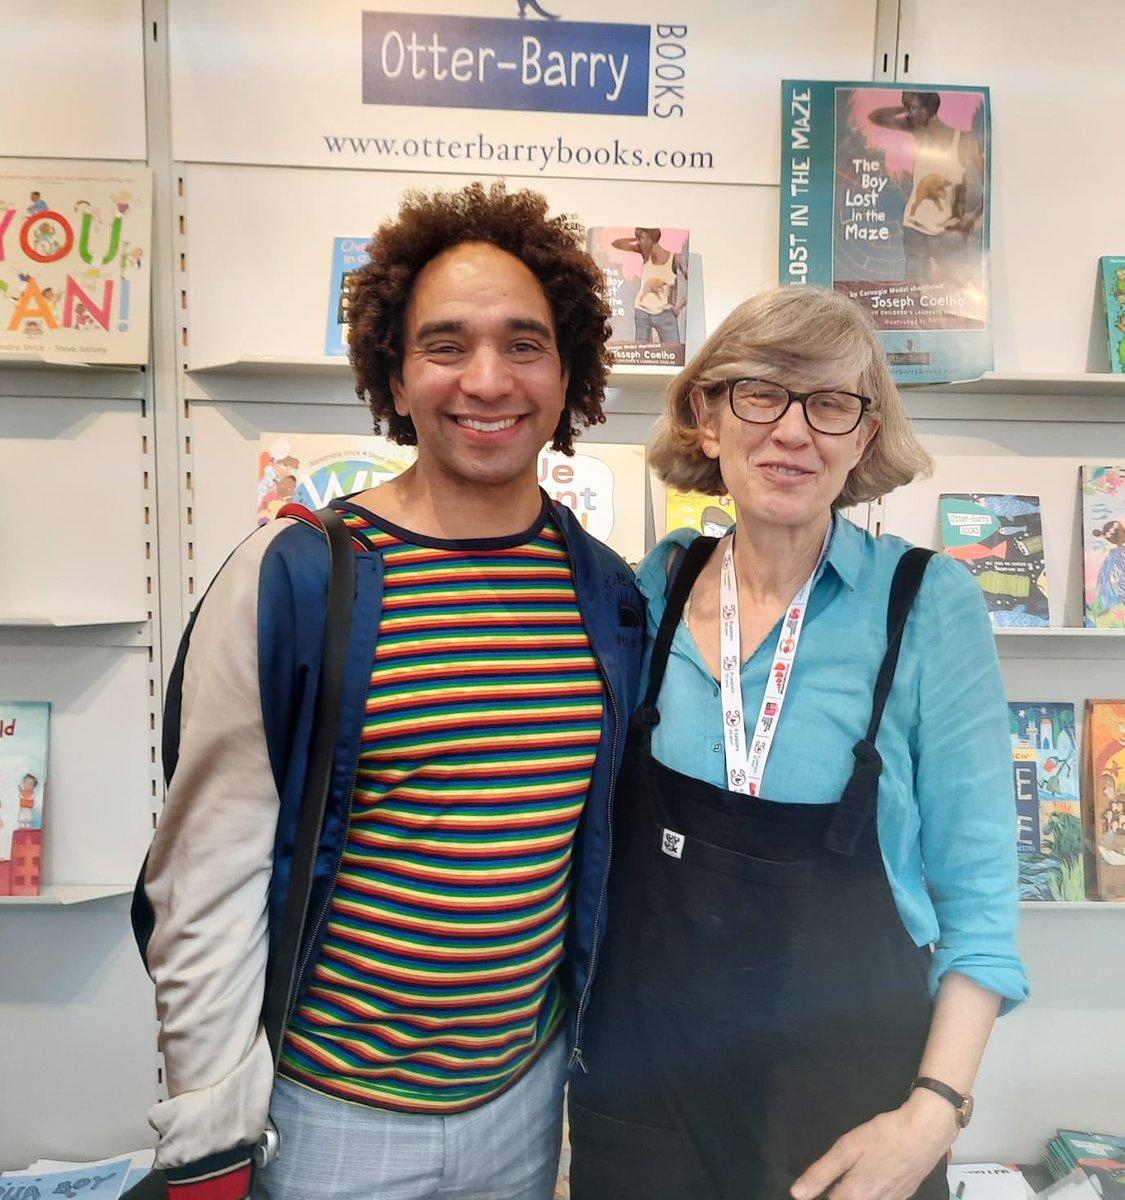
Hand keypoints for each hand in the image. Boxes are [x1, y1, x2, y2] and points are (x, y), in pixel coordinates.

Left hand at [789, 1090, 957, 1199]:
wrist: (925, 1133)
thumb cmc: (883, 1136)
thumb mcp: (847, 1148)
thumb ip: (822, 1173)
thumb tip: (797, 1193)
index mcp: (855, 1196)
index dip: (818, 1193)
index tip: (815, 1184)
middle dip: (837, 1192)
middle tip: (837, 1174)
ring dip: (854, 1192)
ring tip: (853, 1172)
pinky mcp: (904, 1196)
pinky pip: (882, 1199)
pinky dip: (871, 1192)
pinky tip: (871, 1175)